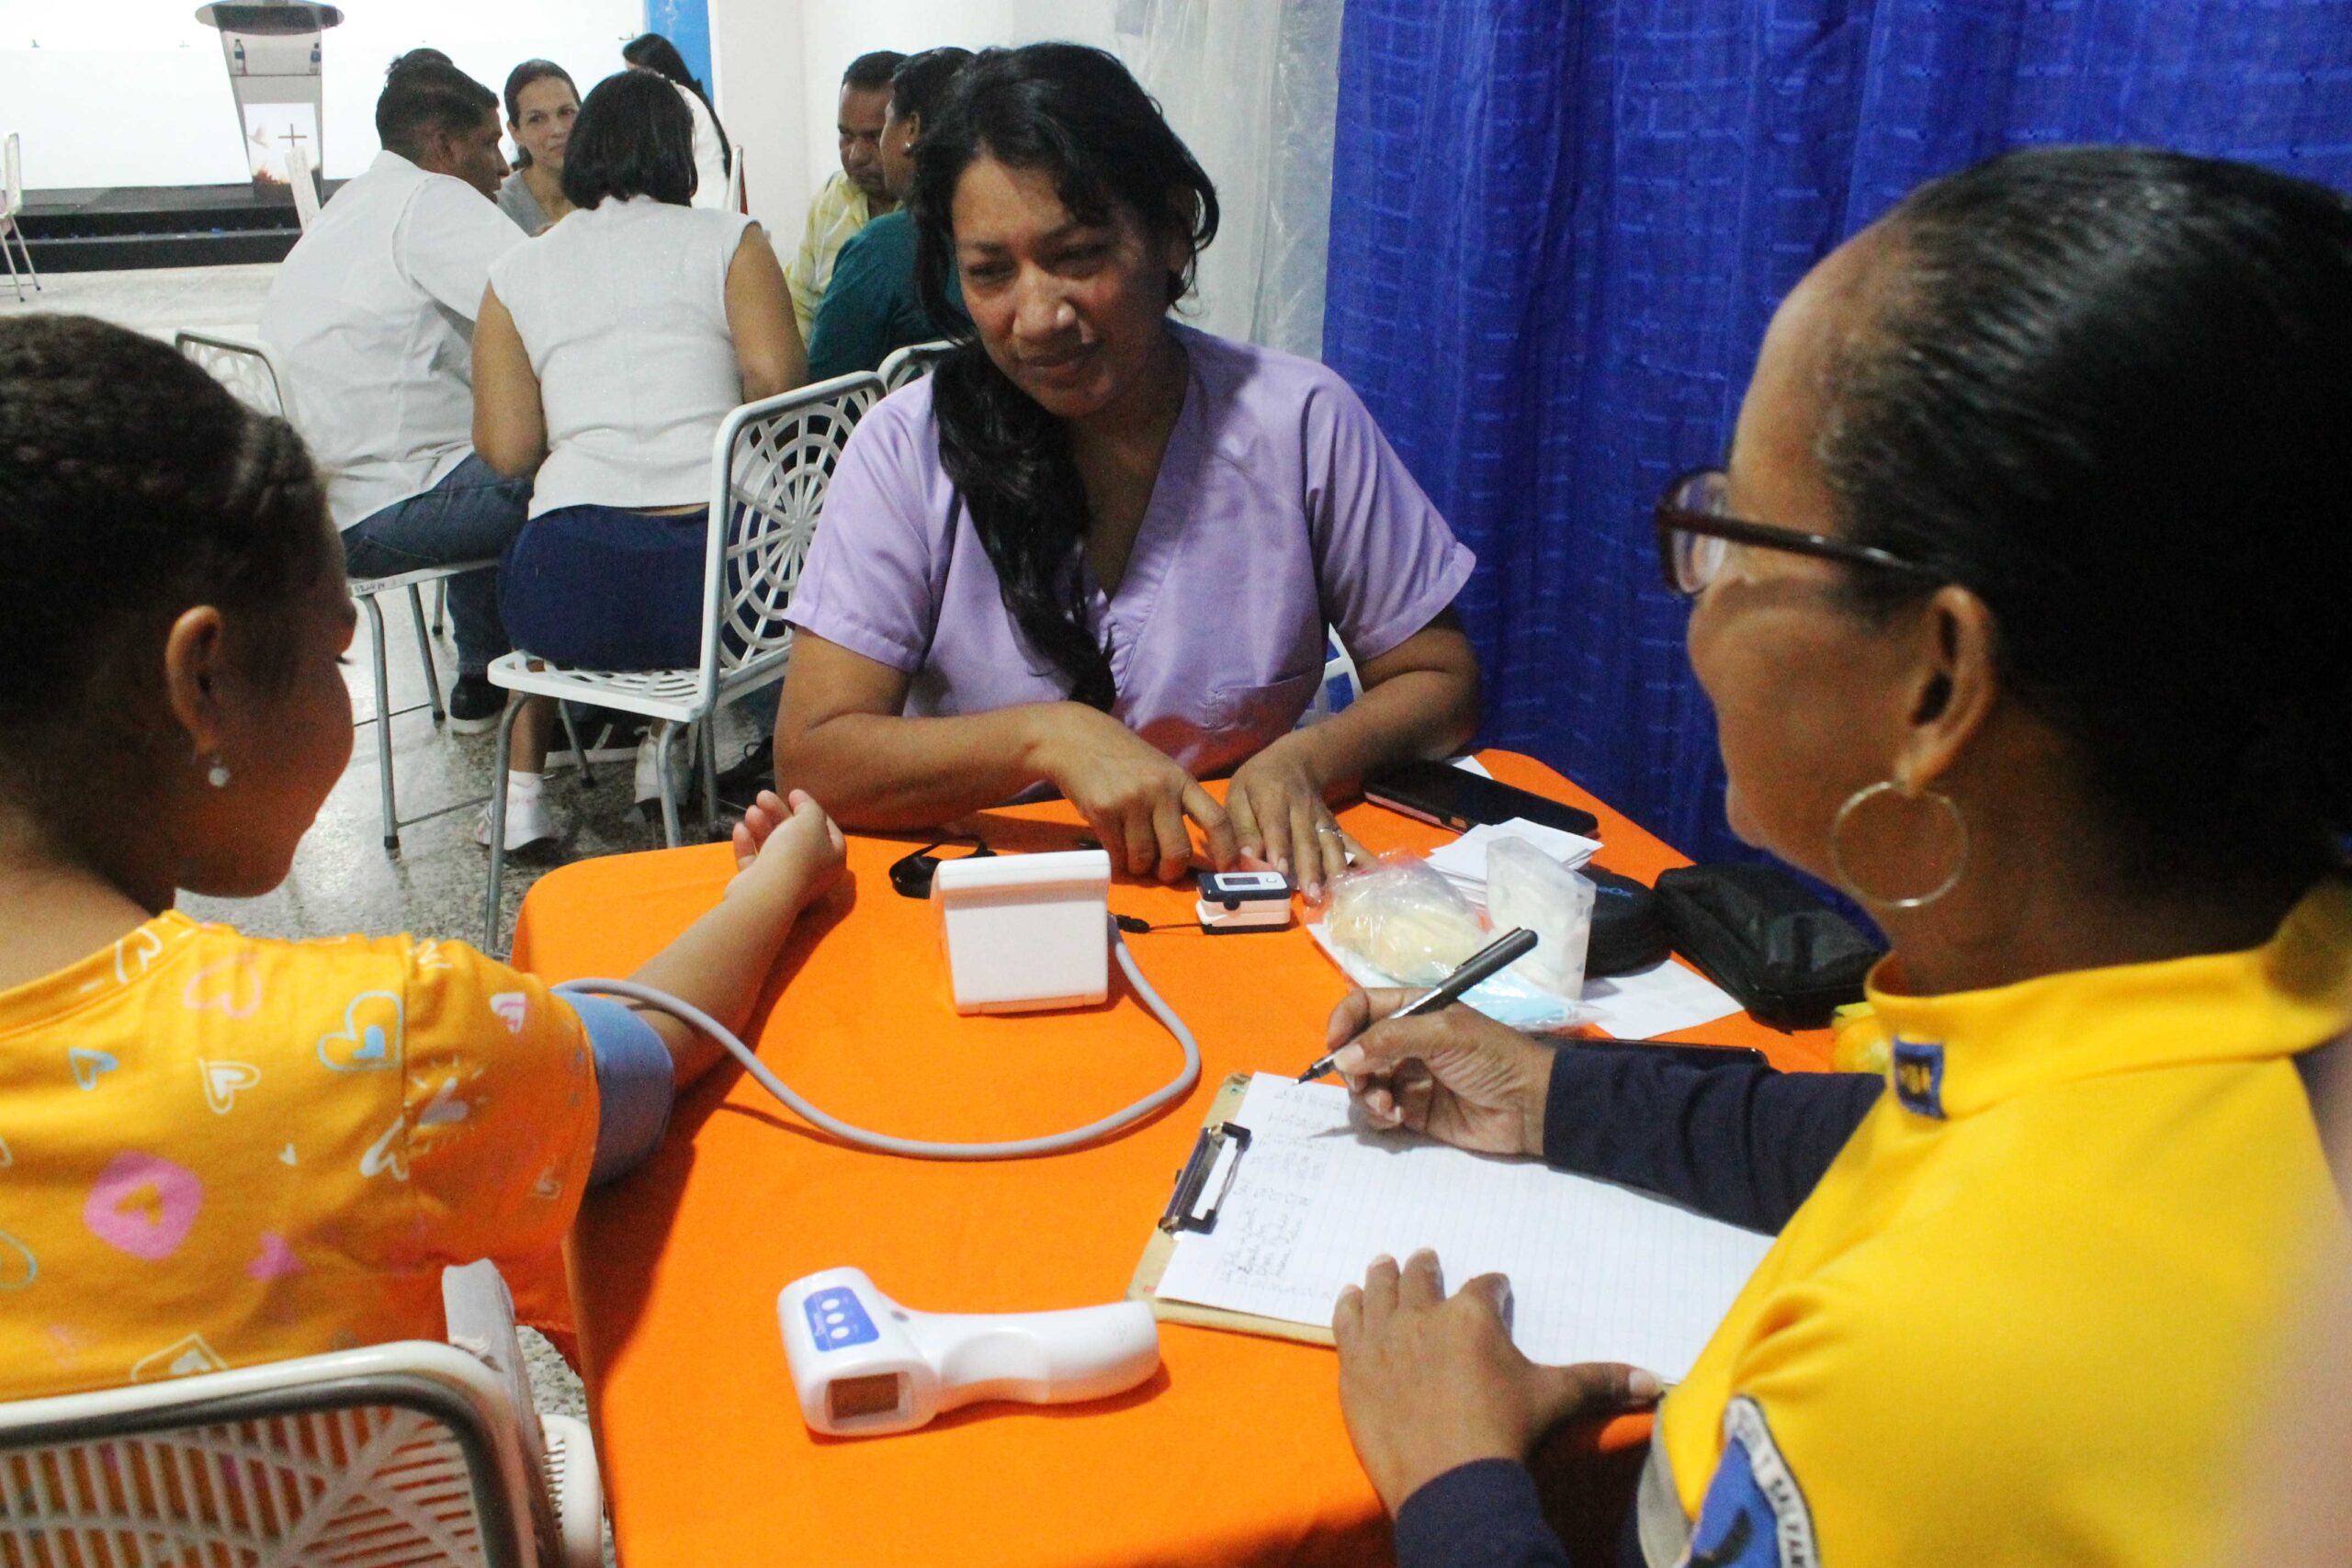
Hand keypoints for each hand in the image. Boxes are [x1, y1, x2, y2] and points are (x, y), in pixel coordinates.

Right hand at [729, 788, 845, 906]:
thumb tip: (802, 801)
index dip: (810, 809)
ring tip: (750, 810)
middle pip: (795, 836)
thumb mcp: (810, 821)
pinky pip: (755, 863)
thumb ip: (809, 808)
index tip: (793, 794)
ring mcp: (786, 882)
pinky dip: (748, 844)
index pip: (827, 830)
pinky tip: (739, 828)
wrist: (767, 893)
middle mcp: (813, 872)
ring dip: (762, 826)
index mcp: (832, 859)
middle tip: (762, 796)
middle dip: (778, 814)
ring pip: (773, 848)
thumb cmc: (796, 853)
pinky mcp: (761, 889)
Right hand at [1033, 704, 1237, 880]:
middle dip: (1171, 871)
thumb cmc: (1124, 760)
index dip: (1227, 850)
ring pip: (1144, 857)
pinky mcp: (1103, 812)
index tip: (1228, 869)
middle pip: (1178, 851)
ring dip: (1139, 866)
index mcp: (1182, 780)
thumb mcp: (1161, 771)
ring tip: (1132, 854)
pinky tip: (1114, 846)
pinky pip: (1117, 853)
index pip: (1216, 819)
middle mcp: (1160, 791)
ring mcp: (1131, 801)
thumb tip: (1192, 851)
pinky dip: (1117, 859)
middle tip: (1163, 872)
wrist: (1077, 740)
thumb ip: (1180, 803)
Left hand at [1226, 736, 1360, 899]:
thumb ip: (1242, 828)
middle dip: (1311, 869)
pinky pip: (1350, 843)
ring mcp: (1323, 819)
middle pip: (1308, 840)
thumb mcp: (1238, 796)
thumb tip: (1246, 858)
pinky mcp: (1335, 828)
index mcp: (1273, 799)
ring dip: (1336, 871)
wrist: (1293, 761)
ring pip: (1331, 844)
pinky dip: (1364, 860)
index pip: (1277, 825)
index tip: (1280, 871)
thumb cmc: (1257, 784)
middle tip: (1312, 897)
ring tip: (1337, 897)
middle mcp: (1302, 810)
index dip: (1279, 847)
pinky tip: (1377, 876)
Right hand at [1326, 988, 1554, 1156]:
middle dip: (1353, 1068)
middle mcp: (1406, 1042)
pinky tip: (1399, 1118)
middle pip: (1356, 1049)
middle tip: (1365, 1084)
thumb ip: (1391, 1039)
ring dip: (1366, 1096)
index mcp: (1415, 1011)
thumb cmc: (1493, 1058)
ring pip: (1363, 1084)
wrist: (1531, 1107)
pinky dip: (1379, 1116)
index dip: (1343, 1021)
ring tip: (1389, 1106)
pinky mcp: (1413, 1110)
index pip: (1364, 1006)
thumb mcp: (1445, 1035)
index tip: (1334, 1046)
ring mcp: (1408, 1077)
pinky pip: (1378, 1112)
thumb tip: (1342, 1058)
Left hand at [1335, 1249, 1660, 1515]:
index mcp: (1473, 1315)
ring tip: (1382, 1264)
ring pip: (1380, 1292)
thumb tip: (1652, 1379)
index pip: (1484, 1287)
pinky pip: (1347, 1323)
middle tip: (1423, 1257)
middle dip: (1426, 1267)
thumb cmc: (1507, 1431)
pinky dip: (1348, 1306)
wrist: (1450, 1477)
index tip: (1494, 1286)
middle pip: (1422, 1280)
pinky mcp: (1355, 1366)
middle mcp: (1424, 1316)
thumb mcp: (1555, 1400)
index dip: (1492, 1287)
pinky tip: (1347, 1297)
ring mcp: (1384, 1339)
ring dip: (1383, 1276)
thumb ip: (1598, 1381)